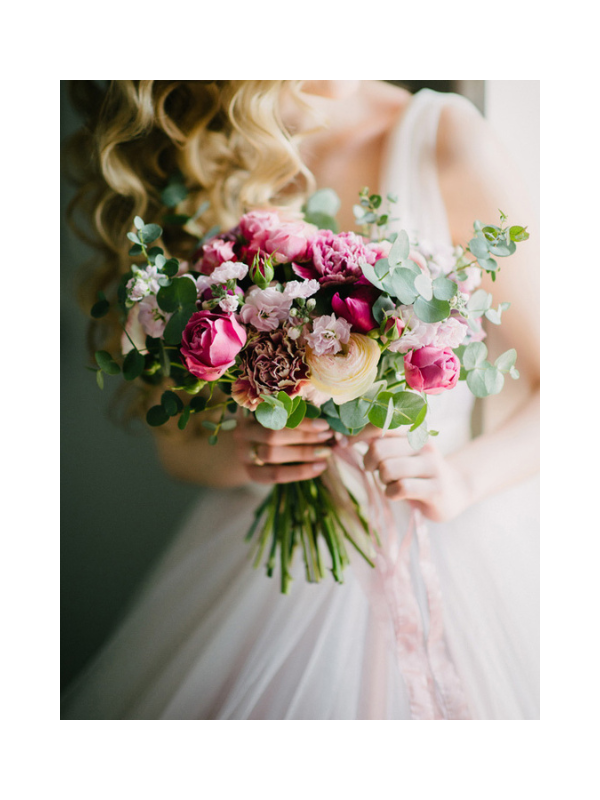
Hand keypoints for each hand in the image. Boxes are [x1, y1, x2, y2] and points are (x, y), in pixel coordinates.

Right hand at [233, 415, 333, 483]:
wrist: (248, 450)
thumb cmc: (270, 428)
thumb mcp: (277, 417)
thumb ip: (295, 416)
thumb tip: (325, 423)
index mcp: (251, 411)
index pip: (276, 414)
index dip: (301, 420)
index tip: (324, 424)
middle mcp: (243, 431)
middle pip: (272, 435)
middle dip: (303, 437)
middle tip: (327, 438)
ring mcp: (244, 453)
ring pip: (271, 454)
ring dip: (303, 454)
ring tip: (325, 453)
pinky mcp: (251, 473)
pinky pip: (275, 475)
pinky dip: (300, 472)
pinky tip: (319, 467)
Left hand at [351, 426, 472, 522]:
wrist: (455, 490)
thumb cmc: (418, 470)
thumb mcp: (402, 451)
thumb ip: (379, 441)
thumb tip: (342, 437)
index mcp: (412, 431)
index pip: (379, 424)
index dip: (357, 434)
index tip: (344, 444)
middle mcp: (423, 444)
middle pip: (379, 448)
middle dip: (369, 462)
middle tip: (374, 470)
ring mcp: (432, 466)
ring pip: (388, 469)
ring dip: (382, 480)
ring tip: (390, 482)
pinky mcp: (436, 488)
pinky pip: (401, 488)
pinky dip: (391, 493)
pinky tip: (397, 494)